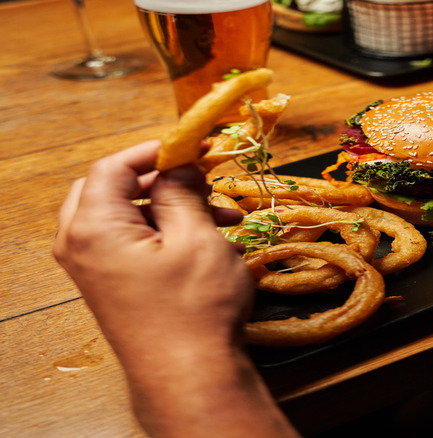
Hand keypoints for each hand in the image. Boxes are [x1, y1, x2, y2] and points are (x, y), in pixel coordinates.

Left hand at [53, 140, 250, 358]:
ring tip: (224, 216)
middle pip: (114, 190)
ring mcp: (94, 270)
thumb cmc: (194, 309)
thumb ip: (182, 190)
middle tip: (203, 179)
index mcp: (93, 227)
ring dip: (173, 209)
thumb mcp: (195, 237)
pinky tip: (212, 243)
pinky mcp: (112, 287)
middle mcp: (82, 246)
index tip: (194, 147)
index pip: (113, 166)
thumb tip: (179, 162)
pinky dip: (168, 234)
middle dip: (162, 181)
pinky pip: (134, 244)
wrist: (190, 378)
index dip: (156, 151)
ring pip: (128, 218)